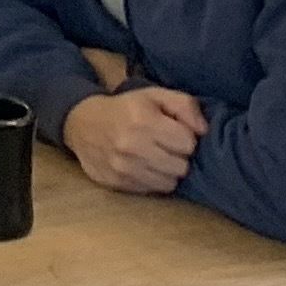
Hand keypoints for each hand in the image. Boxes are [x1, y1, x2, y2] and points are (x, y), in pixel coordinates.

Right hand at [65, 84, 208, 194]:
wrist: (81, 124)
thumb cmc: (125, 108)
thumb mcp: (154, 95)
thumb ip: (185, 105)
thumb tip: (204, 131)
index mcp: (143, 120)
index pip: (188, 143)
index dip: (185, 137)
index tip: (174, 132)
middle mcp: (132, 146)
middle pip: (182, 166)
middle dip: (178, 156)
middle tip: (166, 146)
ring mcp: (124, 167)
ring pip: (170, 182)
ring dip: (168, 170)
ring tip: (157, 157)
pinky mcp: (118, 183)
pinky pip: (154, 189)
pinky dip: (154, 179)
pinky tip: (145, 166)